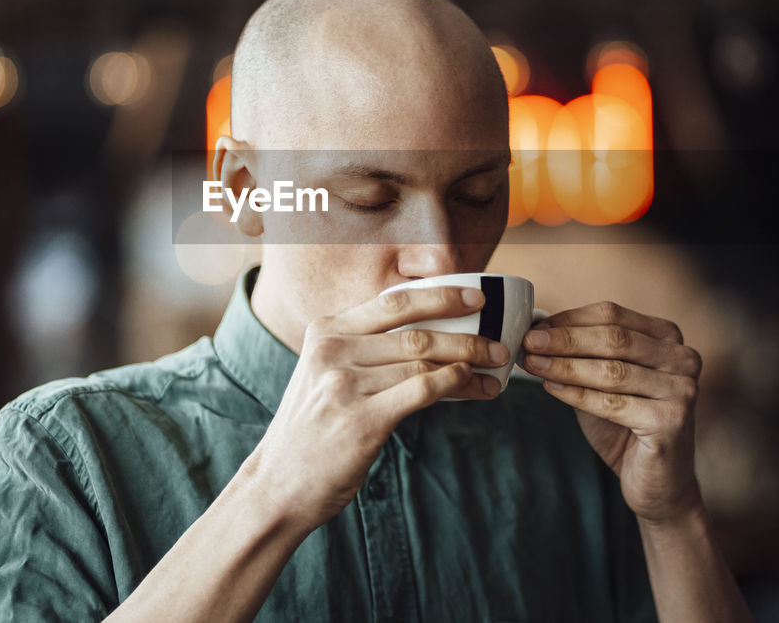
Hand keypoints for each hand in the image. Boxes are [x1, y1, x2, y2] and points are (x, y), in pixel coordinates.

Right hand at [245, 285, 508, 530]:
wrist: (279, 483)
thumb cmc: (313, 428)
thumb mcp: (325, 373)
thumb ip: (365, 349)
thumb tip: (433, 335)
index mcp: (326, 330)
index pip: (394, 302)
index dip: (440, 295)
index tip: (475, 297)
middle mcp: (332, 350)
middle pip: (416, 331)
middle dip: (467, 334)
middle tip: (499, 344)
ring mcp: (345, 385)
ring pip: (424, 361)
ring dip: (469, 365)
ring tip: (494, 371)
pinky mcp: (362, 420)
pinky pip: (421, 390)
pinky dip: (455, 385)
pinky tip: (473, 387)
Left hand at [519, 301, 703, 524]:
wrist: (657, 482)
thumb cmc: (626, 426)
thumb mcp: (603, 381)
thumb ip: (580, 355)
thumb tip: (536, 330)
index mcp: (667, 337)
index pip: (612, 315)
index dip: (569, 320)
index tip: (534, 328)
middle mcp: (683, 358)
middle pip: (613, 339)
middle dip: (564, 340)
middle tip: (528, 343)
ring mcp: (682, 389)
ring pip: (612, 371)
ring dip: (565, 366)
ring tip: (532, 365)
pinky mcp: (672, 421)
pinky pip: (614, 404)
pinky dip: (578, 395)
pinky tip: (552, 388)